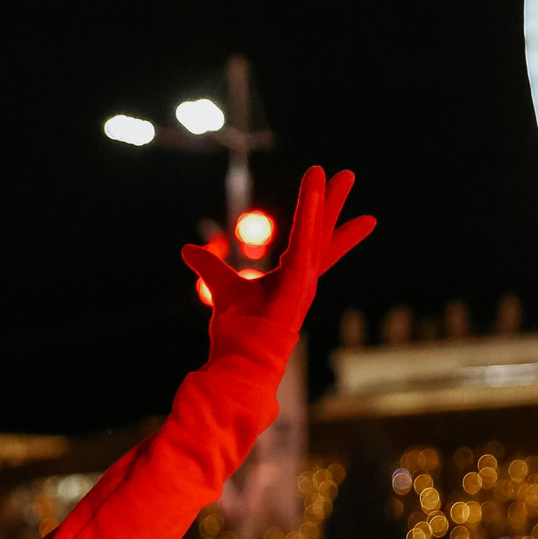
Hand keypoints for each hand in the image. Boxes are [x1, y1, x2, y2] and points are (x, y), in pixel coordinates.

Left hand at [181, 166, 373, 330]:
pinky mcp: (297, 285)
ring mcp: (303, 283)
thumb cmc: (239, 334)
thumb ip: (209, 266)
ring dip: (322, 200)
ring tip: (335, 173)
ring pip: (315, 232)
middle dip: (333, 202)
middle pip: (321, 231)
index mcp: (291, 279)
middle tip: (348, 173)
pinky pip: (304, 244)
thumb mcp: (222, 288)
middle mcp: (303, 279)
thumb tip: (188, 250)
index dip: (323, 220)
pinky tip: (312, 195)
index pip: (311, 242)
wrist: (240, 365)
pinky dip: (309, 219)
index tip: (336, 201)